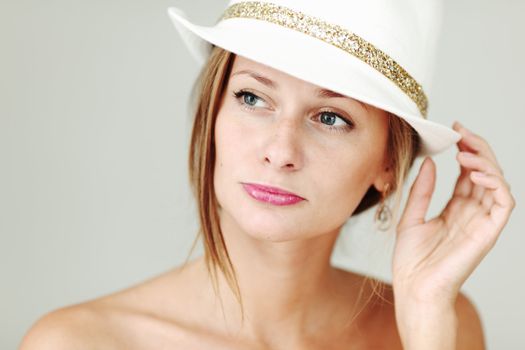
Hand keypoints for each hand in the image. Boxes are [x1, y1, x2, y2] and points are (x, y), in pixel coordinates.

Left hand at [392, 121, 515, 305]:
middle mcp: (472, 212)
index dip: (466, 149)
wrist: (413, 288)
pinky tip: (475, 173)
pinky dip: (495, 184)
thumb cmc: (411, 260)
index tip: (454, 130)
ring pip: (497, 183)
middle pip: (485, 173)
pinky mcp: (488, 233)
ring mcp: (482, 222)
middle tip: (462, 132)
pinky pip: (504, 204)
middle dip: (478, 149)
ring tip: (464, 152)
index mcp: (456, 208)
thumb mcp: (411, 217)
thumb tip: (430, 161)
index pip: (469, 173)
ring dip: (485, 162)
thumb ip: (422, 190)